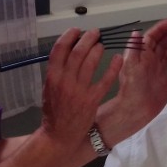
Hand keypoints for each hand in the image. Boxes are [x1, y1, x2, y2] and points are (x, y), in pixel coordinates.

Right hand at [41, 27, 122, 149]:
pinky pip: (105, 80)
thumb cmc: (54, 112)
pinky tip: (118, 59)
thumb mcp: (49, 89)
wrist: (59, 136)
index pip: (59, 49)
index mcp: (52, 77)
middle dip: (88, 38)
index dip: (69, 36)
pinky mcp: (92, 100)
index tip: (76, 30)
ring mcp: (79, 90)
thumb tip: (68, 52)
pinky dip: (113, 67)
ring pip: (91, 62)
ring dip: (98, 50)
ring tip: (102, 45)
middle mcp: (65, 81)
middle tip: (95, 33)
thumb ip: (57, 72)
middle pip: (77, 52)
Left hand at [99, 19, 166, 147]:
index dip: (161, 29)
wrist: (135, 110)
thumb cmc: (131, 88)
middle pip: (163, 44)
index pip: (152, 37)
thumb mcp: (130, 66)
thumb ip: (134, 49)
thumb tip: (136, 32)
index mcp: (142, 56)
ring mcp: (159, 71)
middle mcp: (151, 61)